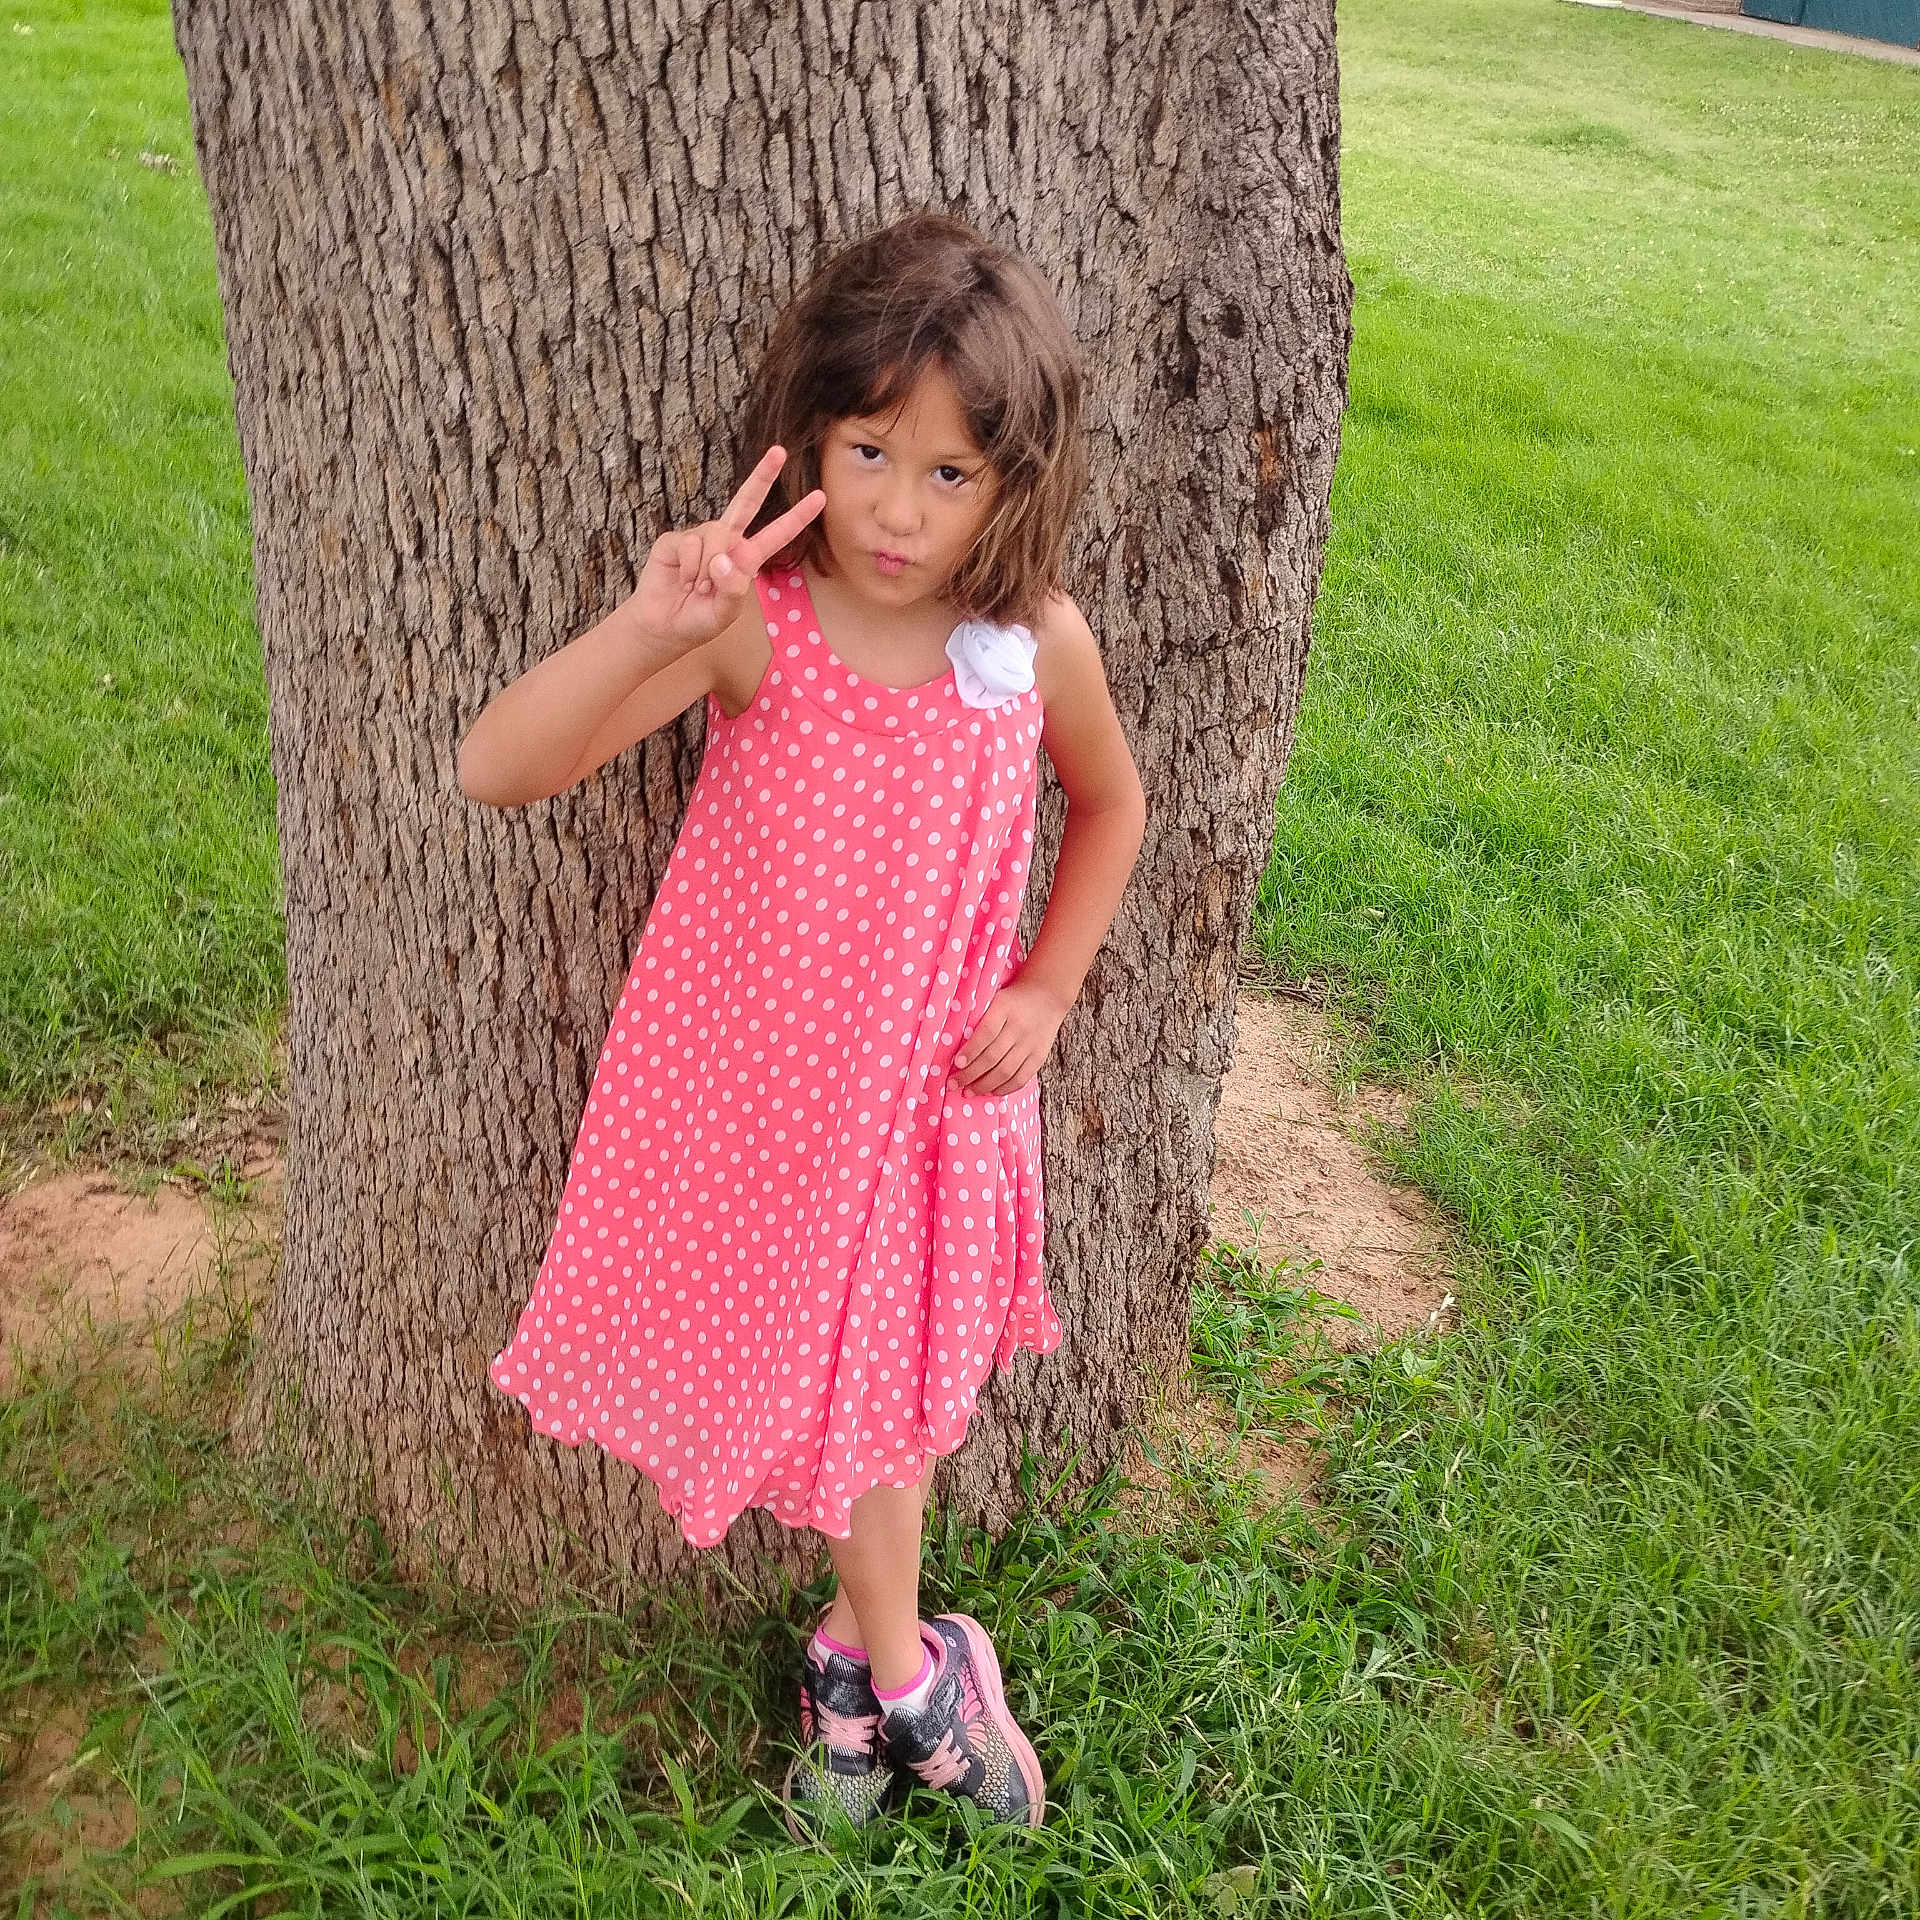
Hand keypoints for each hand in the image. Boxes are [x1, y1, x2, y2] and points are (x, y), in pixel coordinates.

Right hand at [623, 445, 825, 656]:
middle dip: (763, 476)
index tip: (820, 497)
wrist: (663, 626)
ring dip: (706, 569)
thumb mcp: (724, 613)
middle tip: (779, 451)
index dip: (797, 516)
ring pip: (715, 535)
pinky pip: (689, 544)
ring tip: (697, 589)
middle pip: (746, 502)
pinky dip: (688, 567)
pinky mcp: (676, 539)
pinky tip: (681, 580)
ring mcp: (701, 537)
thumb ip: (732, 590)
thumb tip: (722, 559)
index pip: (777, 534)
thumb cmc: (698, 621)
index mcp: (747, 558)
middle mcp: (726, 541)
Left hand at [950, 979, 1066, 1096]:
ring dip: (984, 1085)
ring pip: (1006, 1071)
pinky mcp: (1039, 1056)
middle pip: (993, 1056)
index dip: (971, 1051)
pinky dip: (1005, 1088)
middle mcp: (1019, 1027)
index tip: (956, 1063)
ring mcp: (1031, 1043)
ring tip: (968, 1091)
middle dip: (971, 1074)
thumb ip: (979, 1016)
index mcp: (1005, 1007)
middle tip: (953, 1084)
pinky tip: (991, 1092)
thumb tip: (954, 1043)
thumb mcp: (995, 998)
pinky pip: (1022, 1078)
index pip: (986, 1033)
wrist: (1048, 994)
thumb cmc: (1012, 998)